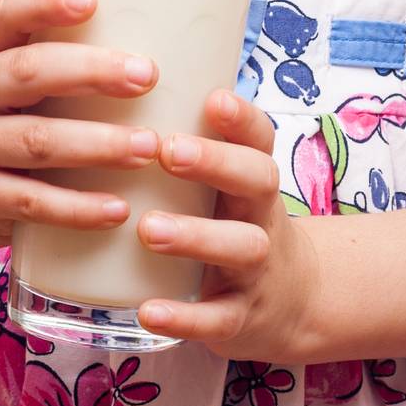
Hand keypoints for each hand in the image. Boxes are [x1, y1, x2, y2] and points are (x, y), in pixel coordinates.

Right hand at [0, 0, 161, 258]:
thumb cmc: (1, 120)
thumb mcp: (10, 80)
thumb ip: (61, 59)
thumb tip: (170, 36)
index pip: (8, 12)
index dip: (46, 2)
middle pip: (28, 72)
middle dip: (91, 72)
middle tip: (147, 76)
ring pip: (35, 140)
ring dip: (97, 144)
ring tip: (148, 147)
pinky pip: (32, 202)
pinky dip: (78, 208)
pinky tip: (119, 208)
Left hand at [135, 90, 320, 362]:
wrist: (292, 302)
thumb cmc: (235, 225)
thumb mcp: (227, 186)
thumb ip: (187, 145)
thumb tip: (112, 85)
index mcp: (253, 178)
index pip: (260, 138)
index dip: (242, 118)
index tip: (213, 98)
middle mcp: (262, 216)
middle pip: (258, 180)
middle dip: (217, 163)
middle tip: (168, 150)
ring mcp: (257, 269)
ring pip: (240, 247)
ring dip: (196, 237)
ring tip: (149, 229)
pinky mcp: (241, 317)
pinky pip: (217, 319)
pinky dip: (184, 317)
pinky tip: (147, 310)